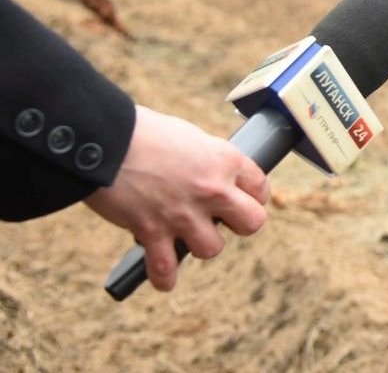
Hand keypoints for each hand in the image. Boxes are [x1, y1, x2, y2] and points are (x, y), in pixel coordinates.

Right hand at [84, 106, 270, 290]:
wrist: (104, 139)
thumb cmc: (143, 131)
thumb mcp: (189, 136)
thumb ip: (207, 159)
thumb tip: (210, 173)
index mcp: (224, 159)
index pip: (260, 187)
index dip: (252, 195)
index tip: (242, 198)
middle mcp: (212, 189)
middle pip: (252, 223)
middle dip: (240, 224)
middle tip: (222, 219)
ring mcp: (183, 214)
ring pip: (212, 248)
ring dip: (199, 245)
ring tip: (185, 236)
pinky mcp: (153, 231)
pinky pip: (166, 268)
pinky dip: (164, 278)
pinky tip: (165, 279)